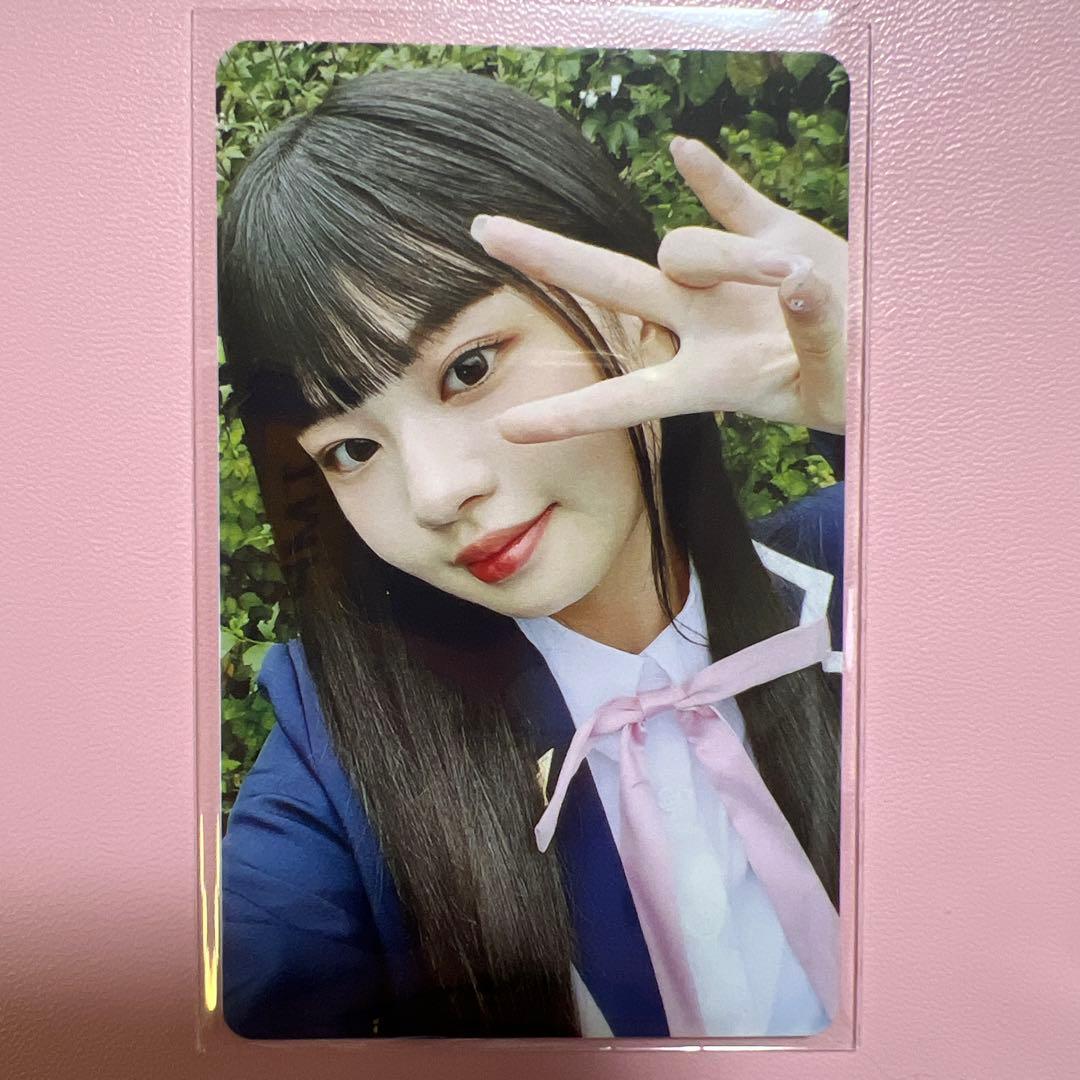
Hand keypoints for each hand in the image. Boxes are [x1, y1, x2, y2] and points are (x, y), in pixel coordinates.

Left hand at [470, 136, 847, 439]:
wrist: (895, 351)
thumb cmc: (861, 389)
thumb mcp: (832, 387)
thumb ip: (812, 340)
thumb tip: (799, 286)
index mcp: (709, 383)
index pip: (625, 399)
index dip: (570, 415)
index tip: (507, 430)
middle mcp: (701, 327)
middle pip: (609, 286)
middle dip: (547, 258)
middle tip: (483, 230)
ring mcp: (728, 280)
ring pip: (685, 245)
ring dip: (729, 257)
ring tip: (801, 283)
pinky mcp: (770, 234)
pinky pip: (729, 197)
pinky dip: (708, 177)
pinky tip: (679, 150)